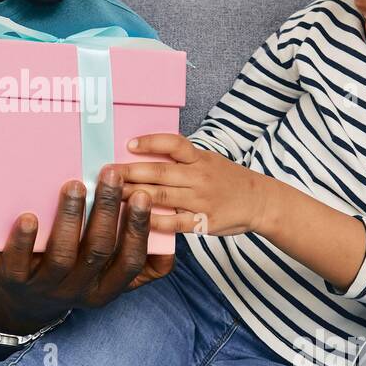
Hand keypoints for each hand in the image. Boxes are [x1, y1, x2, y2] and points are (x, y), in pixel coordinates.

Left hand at [0, 165, 175, 335]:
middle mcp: (80, 290)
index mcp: (107, 288)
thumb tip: (164, 229)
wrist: (24, 302)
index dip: (137, 229)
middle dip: (106, 210)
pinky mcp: (16, 281)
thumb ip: (130, 254)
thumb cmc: (72, 275)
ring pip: (62, 255)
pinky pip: (20, 261)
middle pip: (98, 250)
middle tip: (110, 174)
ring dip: (70, 217)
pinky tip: (29, 216)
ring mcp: (46, 287)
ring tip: (73, 185)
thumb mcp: (104, 274)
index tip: (142, 195)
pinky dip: (25, 239)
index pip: (130, 261)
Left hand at [120, 133, 270, 235]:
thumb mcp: (209, 160)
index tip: (128, 144)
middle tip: (105, 173)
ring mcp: (201, 200)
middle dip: (129, 172)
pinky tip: (136, 221)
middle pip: (160, 172)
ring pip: (162, 196)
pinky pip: (174, 223)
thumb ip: (181, 159)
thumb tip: (143, 155)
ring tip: (111, 195)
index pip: (173, 144)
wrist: (260, 202)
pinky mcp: (204, 222)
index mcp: (200, 159)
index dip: (150, 142)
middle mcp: (199, 177)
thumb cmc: (227, 180)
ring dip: (134, 195)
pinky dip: (154, 222)